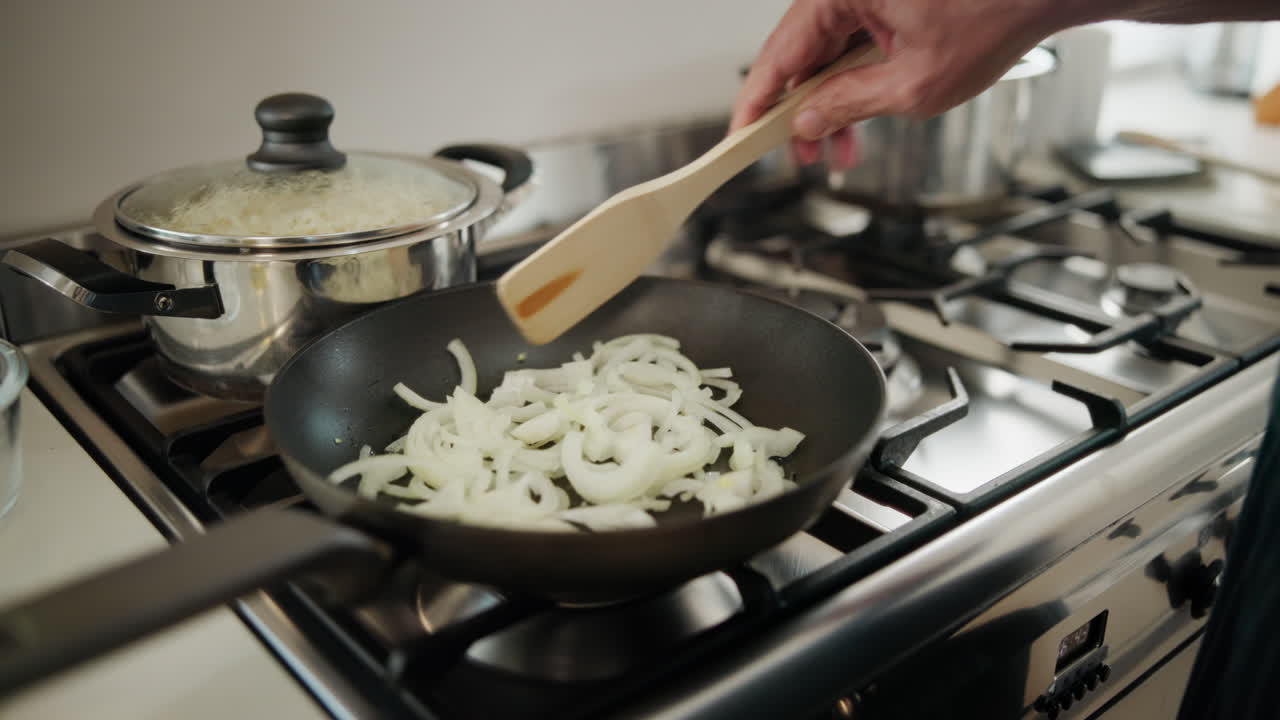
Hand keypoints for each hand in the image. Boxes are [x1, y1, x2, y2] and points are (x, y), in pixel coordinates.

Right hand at [730, 0, 1073, 165]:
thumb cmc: (997, 13)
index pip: (778, 55)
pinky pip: (851, 46)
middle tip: (804, 156)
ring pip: (826, 56)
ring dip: (831, 105)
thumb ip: (851, 105)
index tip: (739, 138)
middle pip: (799, 57)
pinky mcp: (884, 2)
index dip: (757, 104)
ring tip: (840, 151)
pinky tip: (860, 120)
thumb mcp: (915, 83)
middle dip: (802, 114)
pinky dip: (853, 83)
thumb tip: (810, 122)